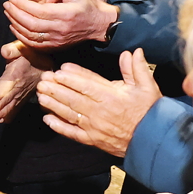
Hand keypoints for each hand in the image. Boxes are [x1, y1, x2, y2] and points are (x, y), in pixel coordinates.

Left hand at [0, 41, 51, 122]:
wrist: (46, 64)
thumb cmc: (31, 54)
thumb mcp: (23, 47)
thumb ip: (13, 49)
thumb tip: (5, 52)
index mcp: (19, 71)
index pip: (9, 83)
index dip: (1, 92)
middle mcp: (21, 85)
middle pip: (10, 96)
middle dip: (0, 106)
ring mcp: (24, 93)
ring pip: (13, 103)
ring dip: (4, 112)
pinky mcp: (24, 97)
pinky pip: (18, 107)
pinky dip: (11, 114)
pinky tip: (4, 121)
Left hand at [3, 0, 117, 50]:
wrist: (98, 24)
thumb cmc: (87, 4)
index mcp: (65, 14)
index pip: (38, 11)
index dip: (22, 5)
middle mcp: (60, 29)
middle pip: (31, 24)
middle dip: (15, 14)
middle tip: (7, 4)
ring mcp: (57, 40)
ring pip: (30, 36)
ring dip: (16, 24)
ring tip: (8, 13)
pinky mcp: (55, 46)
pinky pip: (34, 44)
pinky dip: (21, 36)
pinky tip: (15, 27)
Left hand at [35, 49, 161, 157]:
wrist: (152, 141)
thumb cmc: (150, 112)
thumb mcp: (148, 87)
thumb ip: (138, 68)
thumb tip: (133, 51)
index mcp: (112, 97)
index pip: (87, 84)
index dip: (72, 76)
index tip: (60, 70)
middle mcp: (99, 111)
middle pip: (73, 97)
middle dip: (56, 88)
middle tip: (42, 79)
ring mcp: (94, 127)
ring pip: (69, 113)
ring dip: (53, 104)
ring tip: (40, 95)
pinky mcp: (92, 140)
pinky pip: (72, 133)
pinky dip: (59, 126)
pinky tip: (47, 119)